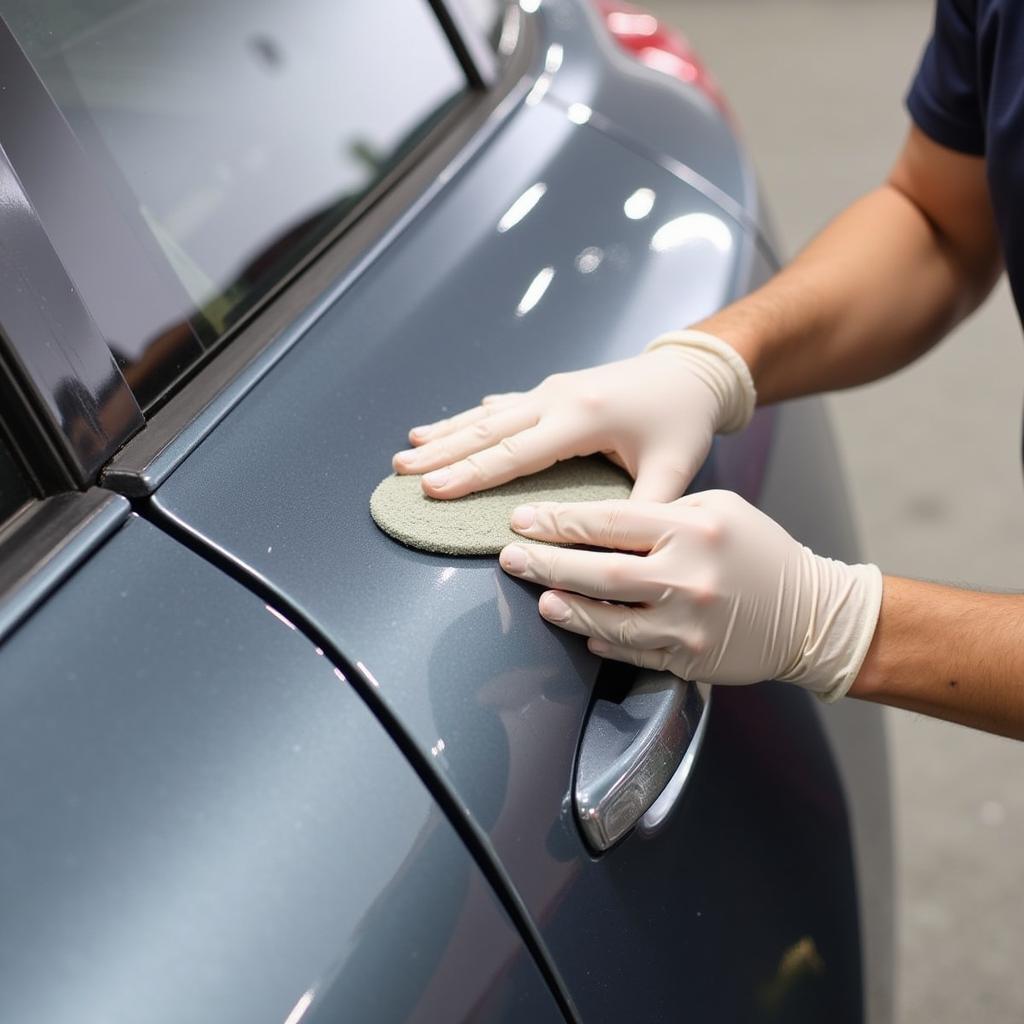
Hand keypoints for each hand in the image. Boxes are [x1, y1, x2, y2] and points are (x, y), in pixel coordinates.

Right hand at [392, 332, 755, 502]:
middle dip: (442, 453)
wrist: (692, 370)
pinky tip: (443, 429)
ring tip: (407, 450)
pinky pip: (501, 408)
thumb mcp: (673, 469)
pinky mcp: (552, 391)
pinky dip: (468, 420)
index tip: (433, 489)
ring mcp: (551, 390)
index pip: (516, 453)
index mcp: (582, 417)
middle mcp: (558, 398)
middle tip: (400, 472)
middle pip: (489, 431)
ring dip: (447, 434)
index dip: (473, 474)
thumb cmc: (683, 420)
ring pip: (488, 415)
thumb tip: (616, 555)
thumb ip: (643, 509)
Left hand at [498, 490, 882, 700]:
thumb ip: (661, 511)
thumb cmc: (759, 551)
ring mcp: (687, 622)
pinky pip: (630, 649)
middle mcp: (688, 575)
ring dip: (565, 606)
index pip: (610, 520)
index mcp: (693, 528)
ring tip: (537, 595)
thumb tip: (595, 520)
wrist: (812, 614)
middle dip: (546, 561)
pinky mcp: (689, 657)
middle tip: (509, 555)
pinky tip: (577, 625)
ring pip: (607, 617)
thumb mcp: (718, 509)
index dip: (559, 520)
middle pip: (598, 570)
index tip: (522, 519)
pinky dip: (600, 638)